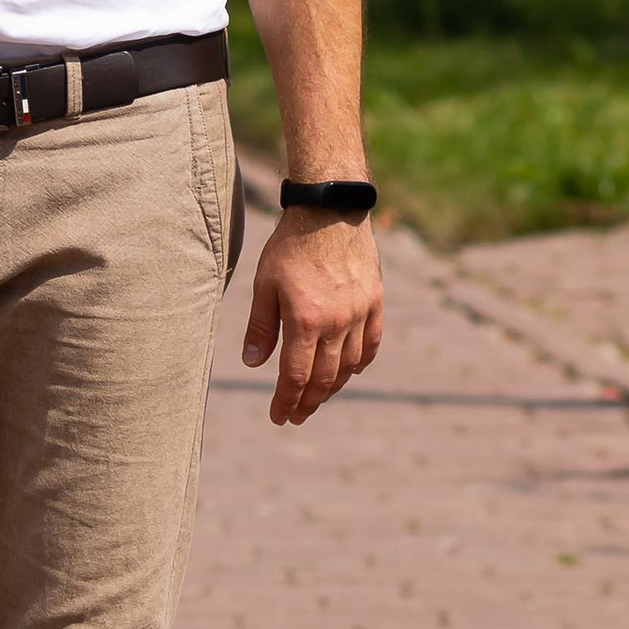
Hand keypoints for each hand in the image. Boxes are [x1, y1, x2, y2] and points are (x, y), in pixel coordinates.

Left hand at [242, 210, 381, 427]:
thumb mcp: (265, 283)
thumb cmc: (290, 246)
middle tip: (296, 415)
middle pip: (324, 378)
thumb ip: (261, 326)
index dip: (286, 400)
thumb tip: (253, 362)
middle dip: (308, 402)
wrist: (330, 211)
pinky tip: (351, 371)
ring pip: (349, 366)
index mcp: (306, 320)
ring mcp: (360, 314)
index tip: (278, 416)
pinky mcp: (375, 302)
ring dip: (333, 387)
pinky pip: (372, 343)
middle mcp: (337, 323)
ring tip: (318, 397)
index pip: (296, 376)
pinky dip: (361, 362)